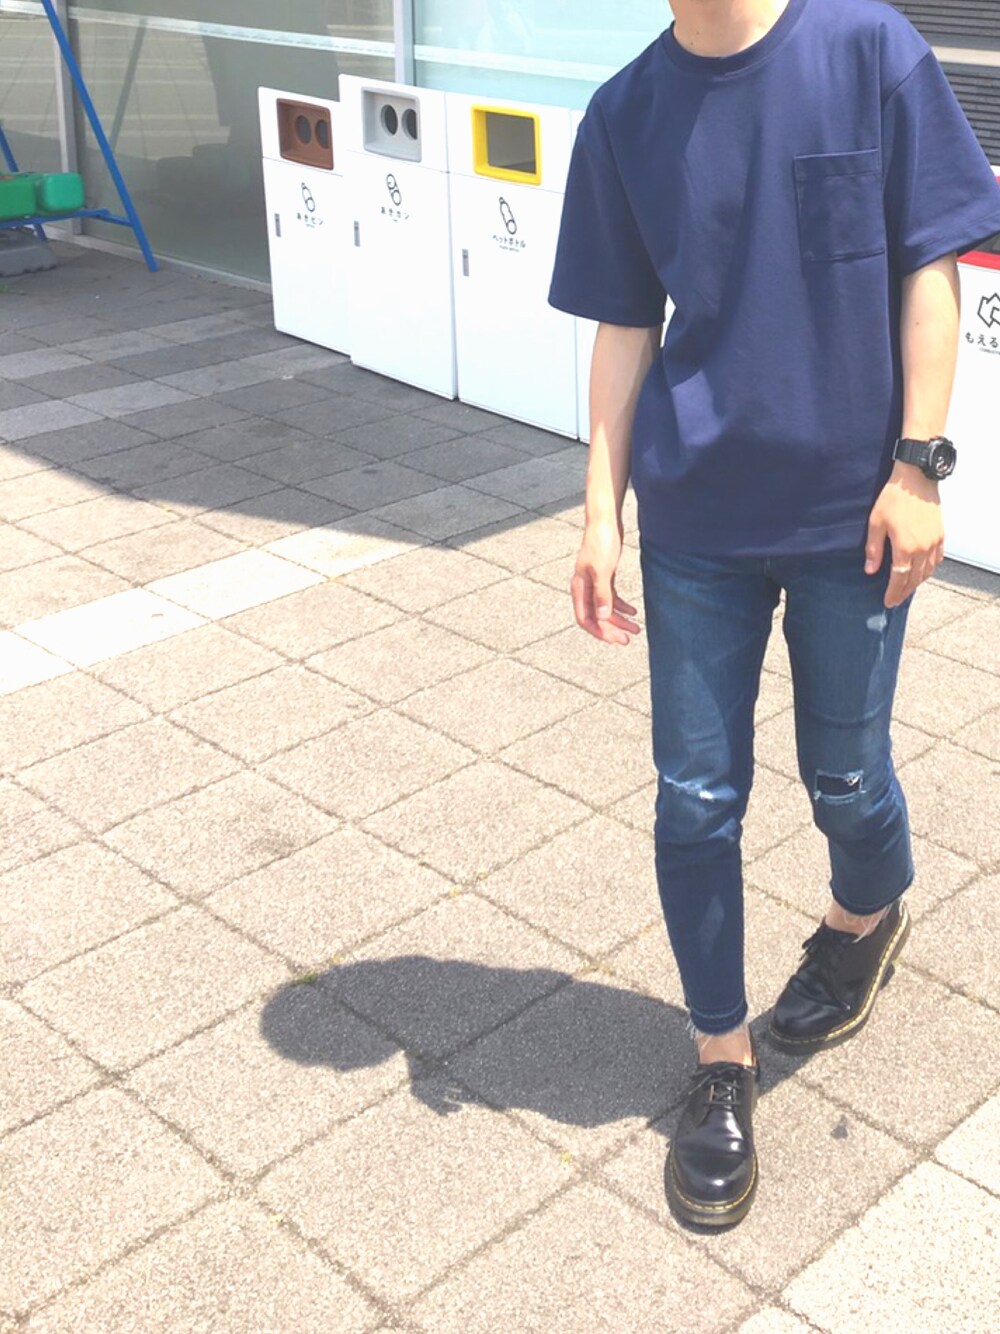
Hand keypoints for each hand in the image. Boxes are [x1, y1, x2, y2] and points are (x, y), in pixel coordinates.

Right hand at [570, 520, 640, 644]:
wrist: (605, 520)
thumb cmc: (600, 541)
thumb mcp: (602, 570)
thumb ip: (602, 594)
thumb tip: (602, 617)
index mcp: (580, 588)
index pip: (585, 619)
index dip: (599, 632)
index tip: (614, 640)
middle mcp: (585, 588)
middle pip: (597, 616)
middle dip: (612, 630)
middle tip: (627, 639)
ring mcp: (594, 582)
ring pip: (605, 608)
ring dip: (619, 620)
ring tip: (635, 628)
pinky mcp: (604, 575)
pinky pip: (611, 597)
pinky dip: (621, 606)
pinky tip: (633, 611)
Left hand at [865, 462, 944, 607]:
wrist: (916, 480)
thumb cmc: (893, 499)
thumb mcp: (876, 523)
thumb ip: (874, 549)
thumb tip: (870, 570)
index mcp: (905, 547)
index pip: (899, 578)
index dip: (893, 592)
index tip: (888, 602)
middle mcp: (923, 548)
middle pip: (914, 579)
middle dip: (904, 592)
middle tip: (896, 600)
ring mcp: (934, 542)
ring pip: (928, 571)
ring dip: (917, 583)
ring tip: (906, 589)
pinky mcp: (940, 535)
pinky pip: (937, 560)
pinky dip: (929, 570)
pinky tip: (922, 572)